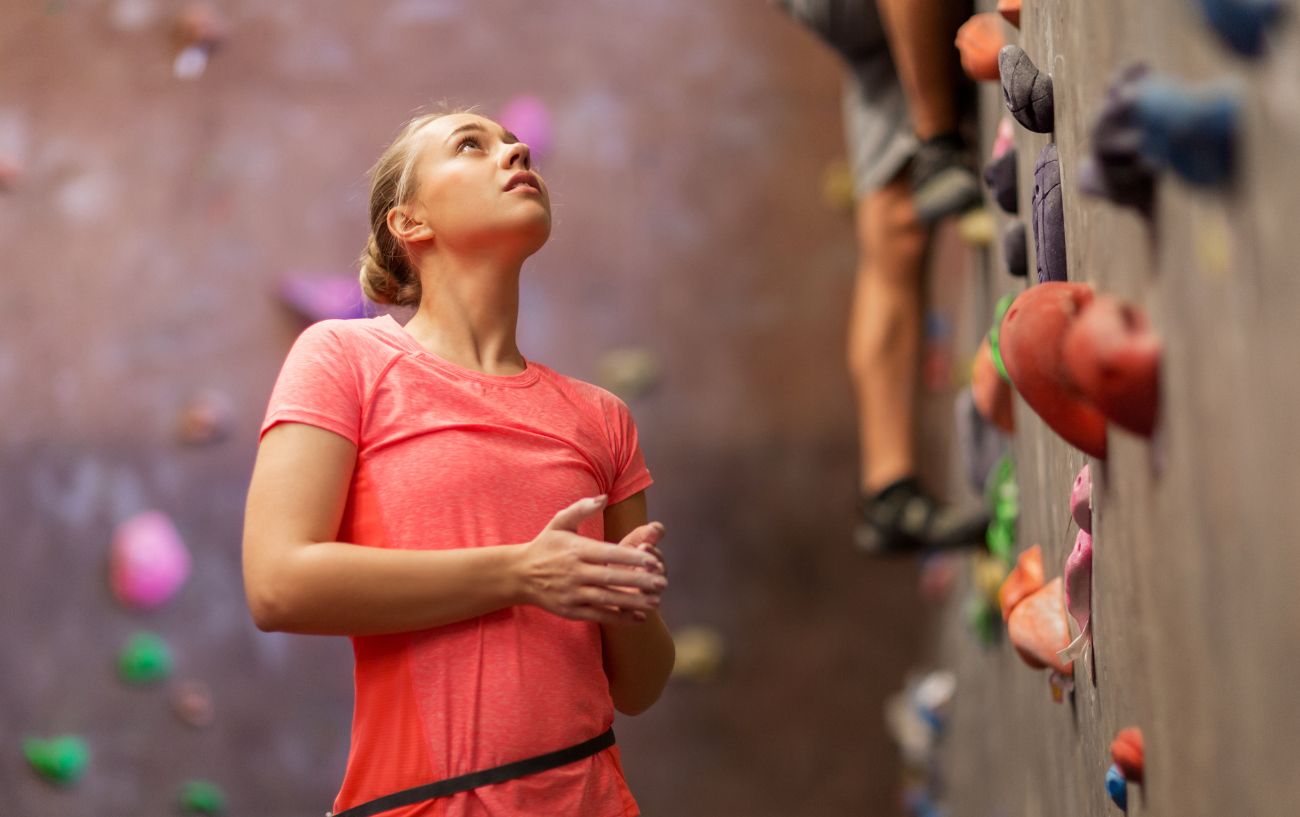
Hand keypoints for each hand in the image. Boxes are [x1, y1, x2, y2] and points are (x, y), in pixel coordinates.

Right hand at [518, 495, 666, 624]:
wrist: (519, 575)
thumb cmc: (545, 545)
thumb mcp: (560, 522)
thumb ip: (582, 508)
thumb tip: (604, 497)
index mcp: (576, 549)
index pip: (609, 553)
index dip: (632, 558)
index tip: (653, 560)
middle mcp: (575, 572)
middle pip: (612, 577)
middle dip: (639, 581)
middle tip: (663, 582)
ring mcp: (572, 593)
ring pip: (608, 599)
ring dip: (633, 602)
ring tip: (657, 602)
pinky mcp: (570, 610)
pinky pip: (599, 615)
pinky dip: (619, 618)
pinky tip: (639, 617)